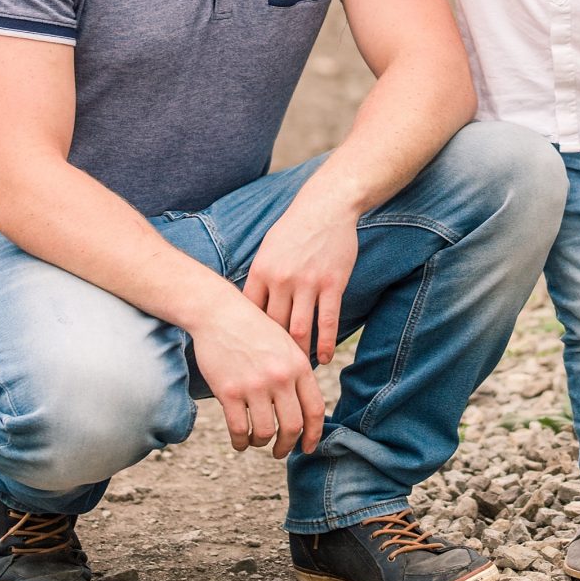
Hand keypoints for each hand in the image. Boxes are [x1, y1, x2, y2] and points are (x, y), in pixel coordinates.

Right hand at [188, 286, 325, 458]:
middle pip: (292, 427)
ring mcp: (255, 385)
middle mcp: (280, 376)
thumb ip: (297, 373)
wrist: (219, 312)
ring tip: (256, 440)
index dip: (314, 435)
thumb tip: (306, 412)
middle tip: (279, 452)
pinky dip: (240, 442)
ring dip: (261, 443)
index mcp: (298, 364)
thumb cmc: (253, 329)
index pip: (315, 410)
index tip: (308, 448)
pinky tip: (240, 440)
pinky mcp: (229, 392)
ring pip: (265, 433)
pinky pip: (239, 430)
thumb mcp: (284, 343)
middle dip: (287, 446)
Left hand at [243, 196, 359, 364]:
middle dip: (271, 353)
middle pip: (273, 327)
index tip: (250, 355)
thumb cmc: (294, 229)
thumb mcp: (267, 250)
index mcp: (261, 271)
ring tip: (298, 371)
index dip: (249, 338)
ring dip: (298, 354)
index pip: (250, 314)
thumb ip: (259, 278)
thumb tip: (248, 308)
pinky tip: (323, 359)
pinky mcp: (331, 284)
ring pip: (299, 329)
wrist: (326, 207)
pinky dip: (325, 344)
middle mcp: (281, 279)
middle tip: (272, 373)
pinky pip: (327, 321)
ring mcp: (307, 282)